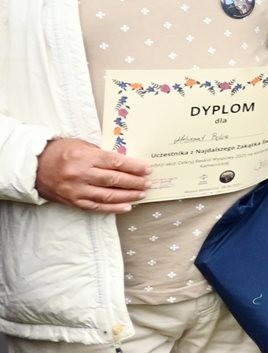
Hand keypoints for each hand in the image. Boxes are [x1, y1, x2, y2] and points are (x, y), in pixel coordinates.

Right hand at [34, 137, 150, 212]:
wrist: (33, 166)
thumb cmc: (60, 152)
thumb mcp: (80, 145)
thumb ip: (101, 154)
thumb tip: (125, 162)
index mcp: (83, 157)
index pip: (115, 162)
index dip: (134, 167)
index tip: (147, 169)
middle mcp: (80, 174)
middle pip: (114, 180)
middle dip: (135, 182)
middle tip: (148, 183)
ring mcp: (76, 190)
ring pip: (108, 195)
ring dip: (128, 196)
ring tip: (142, 194)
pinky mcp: (73, 201)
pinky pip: (97, 206)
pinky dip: (114, 207)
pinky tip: (127, 206)